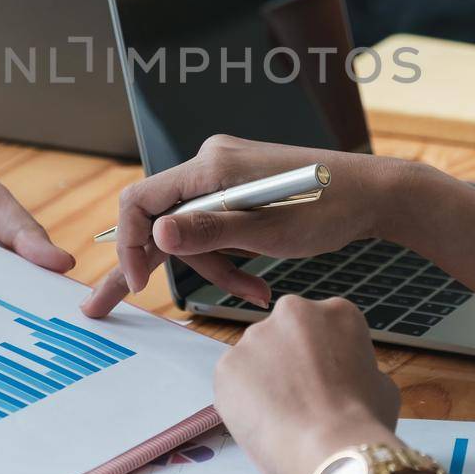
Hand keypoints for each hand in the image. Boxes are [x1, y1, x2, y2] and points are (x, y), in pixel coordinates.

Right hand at [82, 135, 416, 317]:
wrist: (375, 194)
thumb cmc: (328, 208)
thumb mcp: (269, 230)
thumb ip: (210, 230)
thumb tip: (158, 234)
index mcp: (210, 167)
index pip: (140, 200)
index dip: (129, 243)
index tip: (138, 284)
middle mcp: (210, 165)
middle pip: (158, 219)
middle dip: (143, 265)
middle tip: (100, 308)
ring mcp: (225, 177)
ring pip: (190, 232)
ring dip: (212, 269)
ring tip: (252, 294)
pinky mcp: (240, 191)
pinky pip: (214, 228)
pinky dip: (228, 258)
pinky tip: (256, 285)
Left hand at [216, 296, 400, 473]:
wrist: (330, 447)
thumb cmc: (364, 422)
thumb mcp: (383, 386)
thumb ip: (359, 371)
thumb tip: (350, 379)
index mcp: (336, 312)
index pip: (324, 331)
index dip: (326, 363)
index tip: (329, 386)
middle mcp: (292, 311)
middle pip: (286, 338)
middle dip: (291, 365)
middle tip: (303, 402)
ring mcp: (256, 335)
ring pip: (257, 359)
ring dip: (265, 381)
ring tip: (284, 419)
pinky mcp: (227, 364)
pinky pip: (234, 383)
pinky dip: (243, 402)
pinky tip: (265, 423)